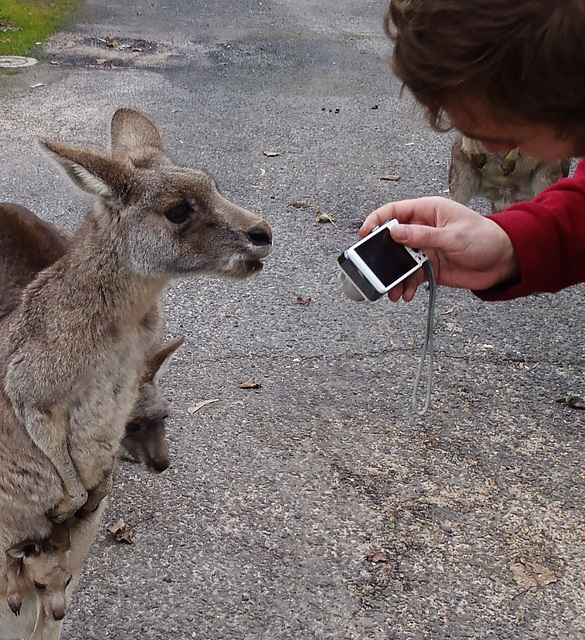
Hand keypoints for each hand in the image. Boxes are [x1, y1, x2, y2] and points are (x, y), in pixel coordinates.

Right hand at [360, 197, 518, 301]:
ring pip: (399, 263)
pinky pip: (411, 277)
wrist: (505, 261)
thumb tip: (394, 232)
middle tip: (374, 271)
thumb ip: (423, 235)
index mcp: (427, 212)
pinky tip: (408, 294)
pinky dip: (407, 286)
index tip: (364, 235)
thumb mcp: (453, 236)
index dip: (376, 221)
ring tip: (393, 292)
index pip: (393, 212)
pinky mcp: (429, 268)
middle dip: (382, 257)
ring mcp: (424, 249)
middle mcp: (422, 229)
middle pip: (392, 240)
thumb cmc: (484, 238)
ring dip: (394, 277)